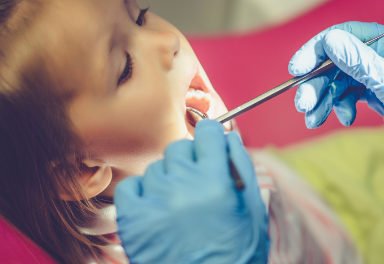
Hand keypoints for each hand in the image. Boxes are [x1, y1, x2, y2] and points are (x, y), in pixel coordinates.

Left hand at [114, 119, 268, 263]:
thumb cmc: (235, 254)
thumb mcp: (252, 210)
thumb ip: (242, 166)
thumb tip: (228, 137)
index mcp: (215, 181)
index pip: (208, 132)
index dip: (211, 136)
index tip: (209, 145)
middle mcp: (182, 185)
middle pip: (180, 148)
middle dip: (190, 161)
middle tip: (196, 185)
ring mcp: (154, 201)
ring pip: (157, 168)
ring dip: (168, 180)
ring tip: (179, 206)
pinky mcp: (132, 219)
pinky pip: (131, 186)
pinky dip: (142, 193)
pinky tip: (156, 210)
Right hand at [289, 21, 383, 189]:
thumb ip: (362, 64)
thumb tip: (330, 40)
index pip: (348, 36)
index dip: (318, 50)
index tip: (297, 70)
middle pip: (339, 61)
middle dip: (318, 83)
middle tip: (303, 105)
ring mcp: (382, 76)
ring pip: (340, 80)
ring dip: (323, 98)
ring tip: (313, 119)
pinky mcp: (378, 94)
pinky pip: (348, 94)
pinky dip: (339, 106)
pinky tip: (345, 119)